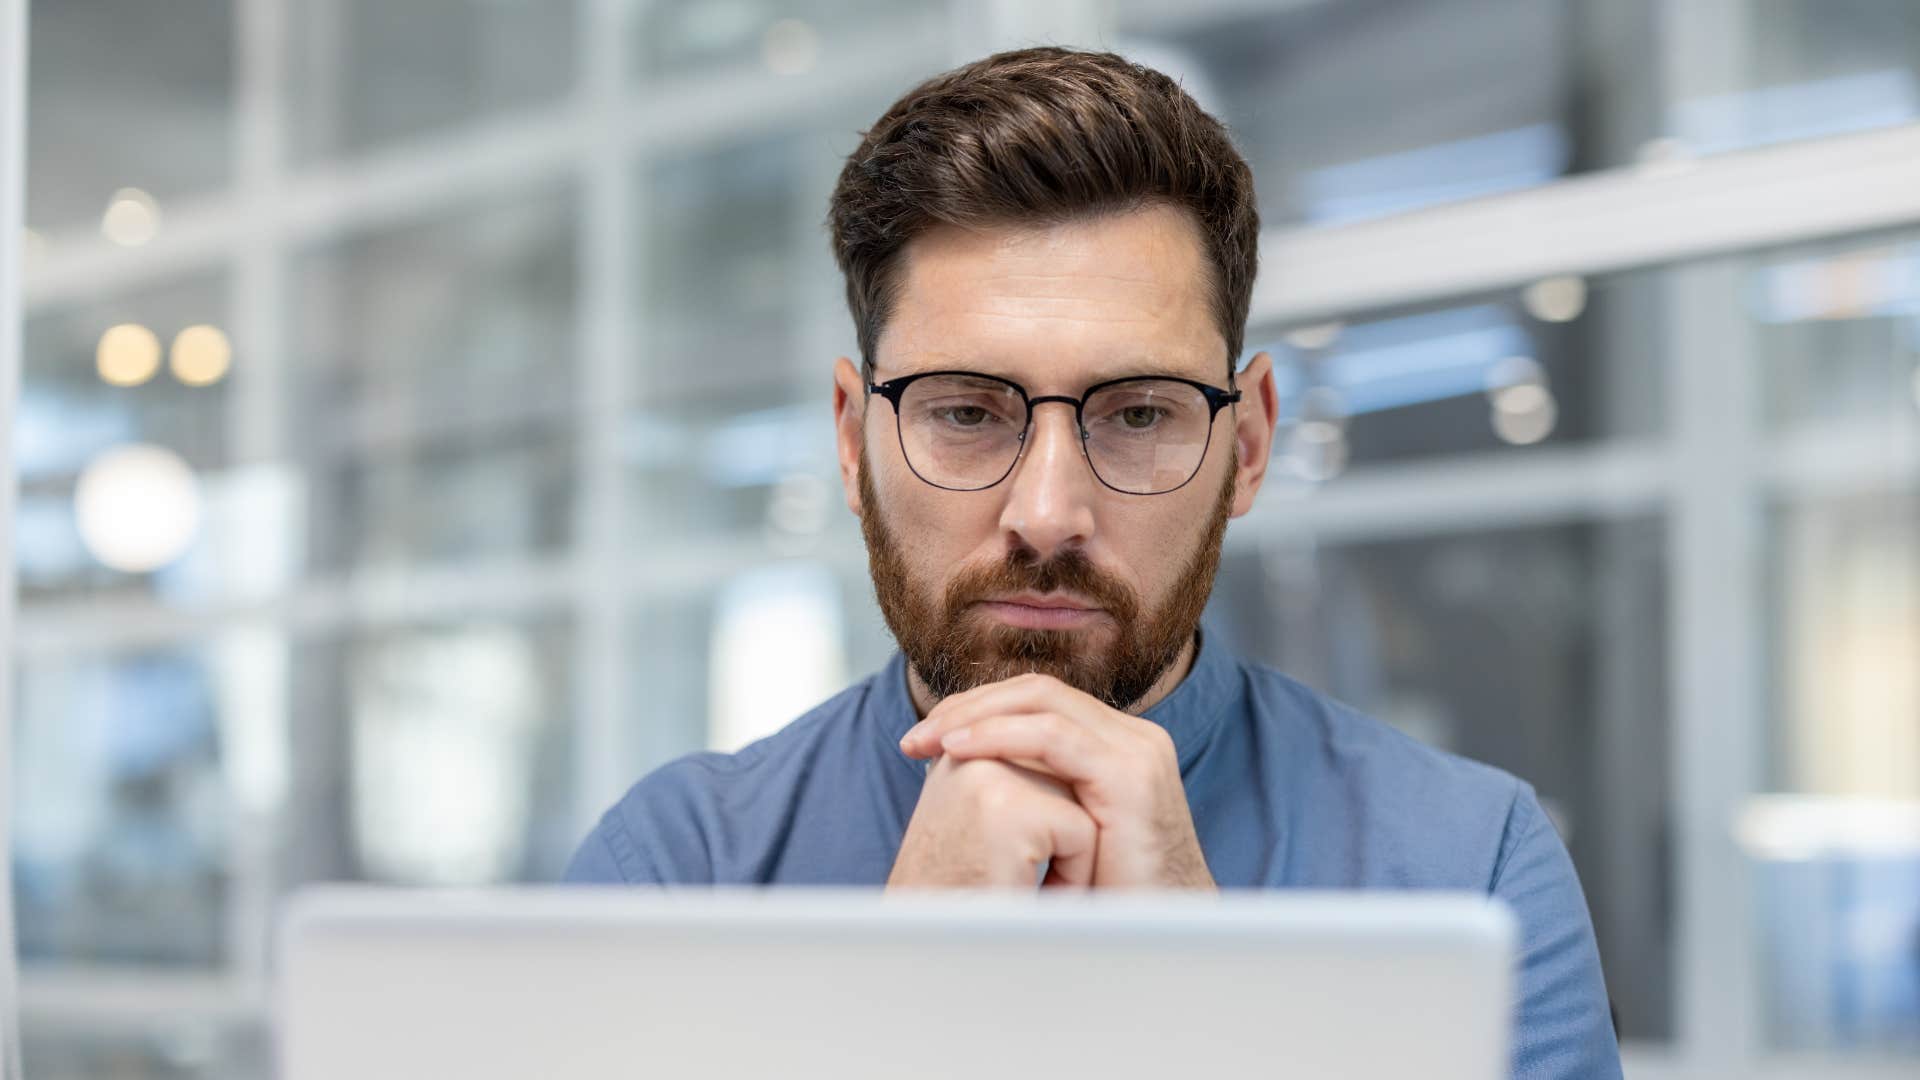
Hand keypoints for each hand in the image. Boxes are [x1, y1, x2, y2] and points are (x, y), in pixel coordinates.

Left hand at [898, 674, 1213, 888]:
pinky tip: (956, 750)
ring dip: (974, 715)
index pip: (1038, 700)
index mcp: (1115, 745)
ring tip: (926, 741)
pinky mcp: (1129, 775)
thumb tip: (960, 776)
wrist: (1156, 938)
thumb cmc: (1105, 900)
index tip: (925, 737)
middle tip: (914, 738)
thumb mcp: (1059, 833)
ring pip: (1043, 700)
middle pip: (1037, 690)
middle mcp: (1131, 737)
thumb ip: (1030, 795)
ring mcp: (1135, 750)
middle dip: (968, 706)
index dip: (978, 709)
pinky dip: (998, 735)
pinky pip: (1053, 736)